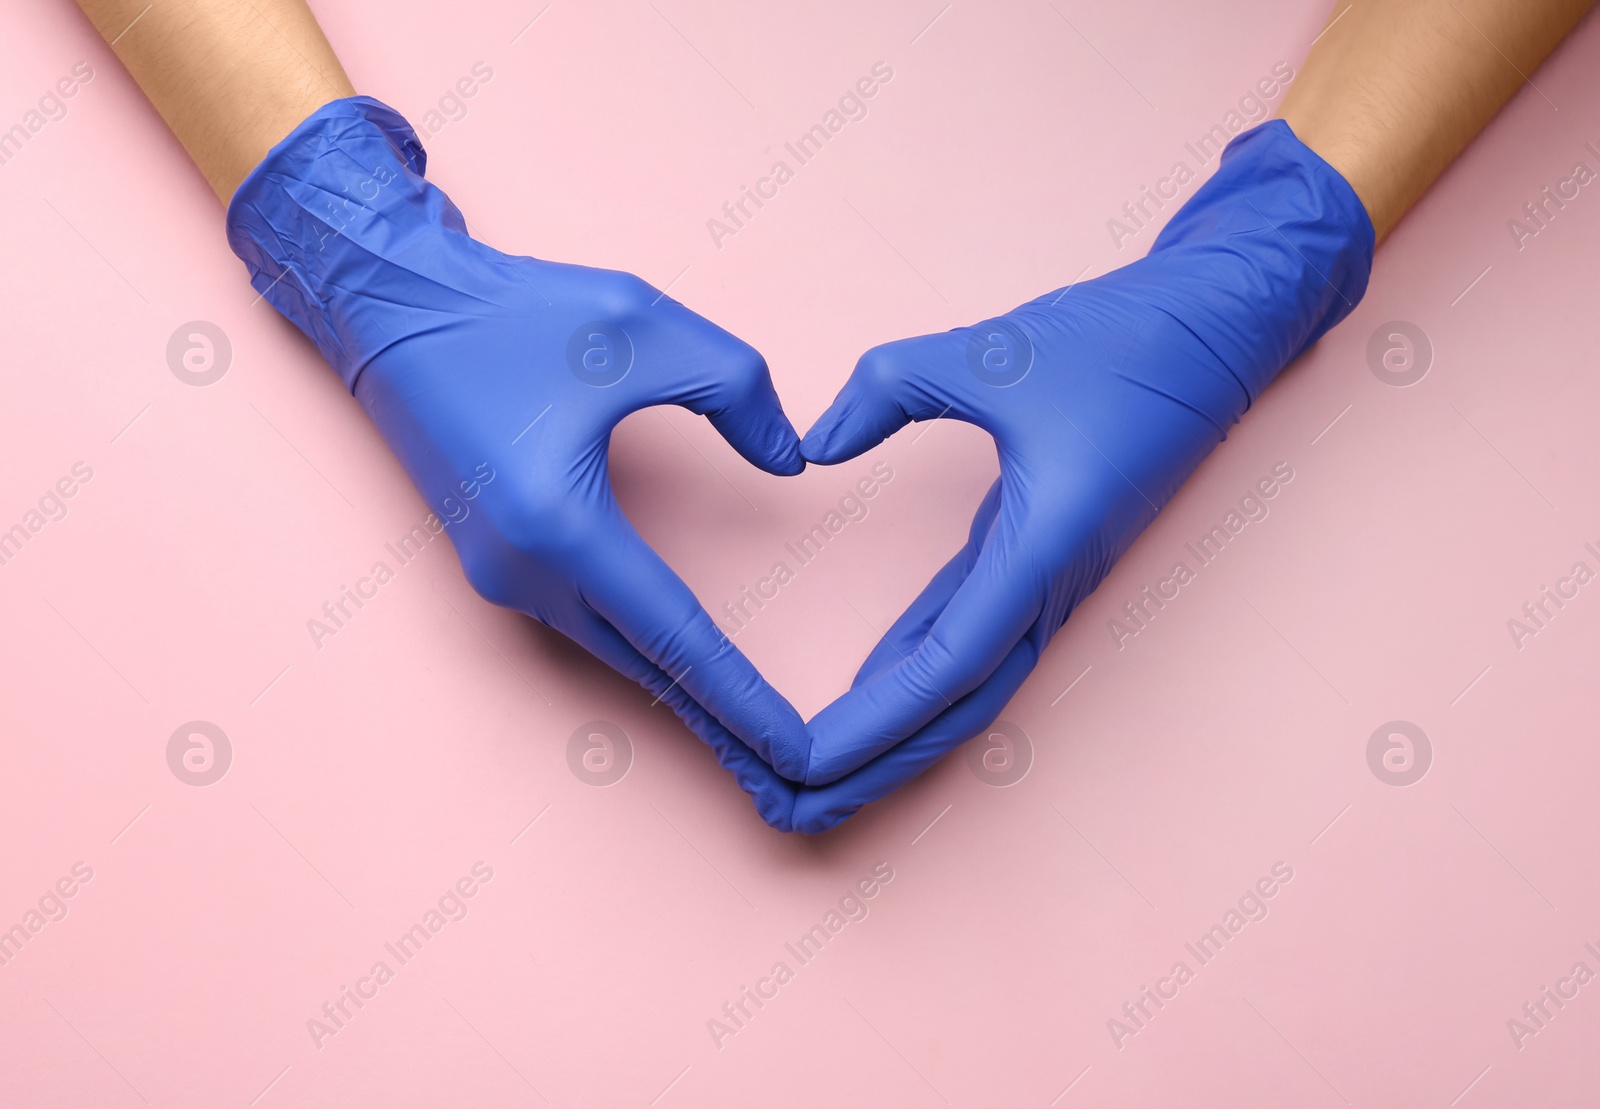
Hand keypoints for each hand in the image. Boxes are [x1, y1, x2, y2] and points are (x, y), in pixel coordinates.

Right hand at [227, 97, 813, 780]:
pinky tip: (685, 667)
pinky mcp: (496, 564)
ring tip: (753, 736)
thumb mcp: (642, 322)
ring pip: (615, 651)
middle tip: (795, 780)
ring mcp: (501, 576)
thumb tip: (792, 461)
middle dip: (724, 723)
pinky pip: (588, 624)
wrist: (393, 310)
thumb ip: (735, 388)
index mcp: (559, 525)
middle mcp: (524, 571)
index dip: (743, 700)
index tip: (796, 756)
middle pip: (646, 668)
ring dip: (684, 691)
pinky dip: (645, 652)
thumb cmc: (511, 313)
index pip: (675, 637)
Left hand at [793, 119, 1374, 798]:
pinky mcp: (1044, 559)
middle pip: (953, 710)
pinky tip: (869, 689)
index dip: (869, 723)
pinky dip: (917, 677)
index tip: (801, 761)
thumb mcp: (993, 352)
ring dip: (896, 736)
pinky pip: (973, 640)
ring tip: (818, 775)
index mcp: (1042, 549)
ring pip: (966, 688)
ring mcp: (1051, 579)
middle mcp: (1050, 584)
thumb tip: (814, 443)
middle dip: (873, 766)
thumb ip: (890, 388)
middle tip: (790, 806)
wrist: (1218, 327)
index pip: (943, 668)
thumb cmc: (1122, 340)